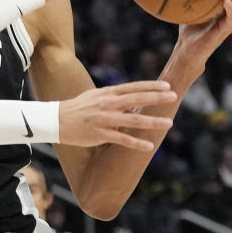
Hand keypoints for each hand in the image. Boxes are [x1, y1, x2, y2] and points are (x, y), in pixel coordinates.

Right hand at [59, 81, 177, 150]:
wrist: (57, 120)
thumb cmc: (79, 109)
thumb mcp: (96, 98)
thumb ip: (115, 101)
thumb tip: (133, 109)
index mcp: (108, 94)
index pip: (133, 88)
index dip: (150, 87)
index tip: (167, 86)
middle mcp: (108, 104)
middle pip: (137, 99)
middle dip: (156, 98)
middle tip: (174, 97)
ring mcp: (105, 119)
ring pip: (133, 120)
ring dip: (152, 122)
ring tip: (169, 123)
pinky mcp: (100, 134)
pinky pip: (122, 139)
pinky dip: (136, 143)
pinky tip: (149, 146)